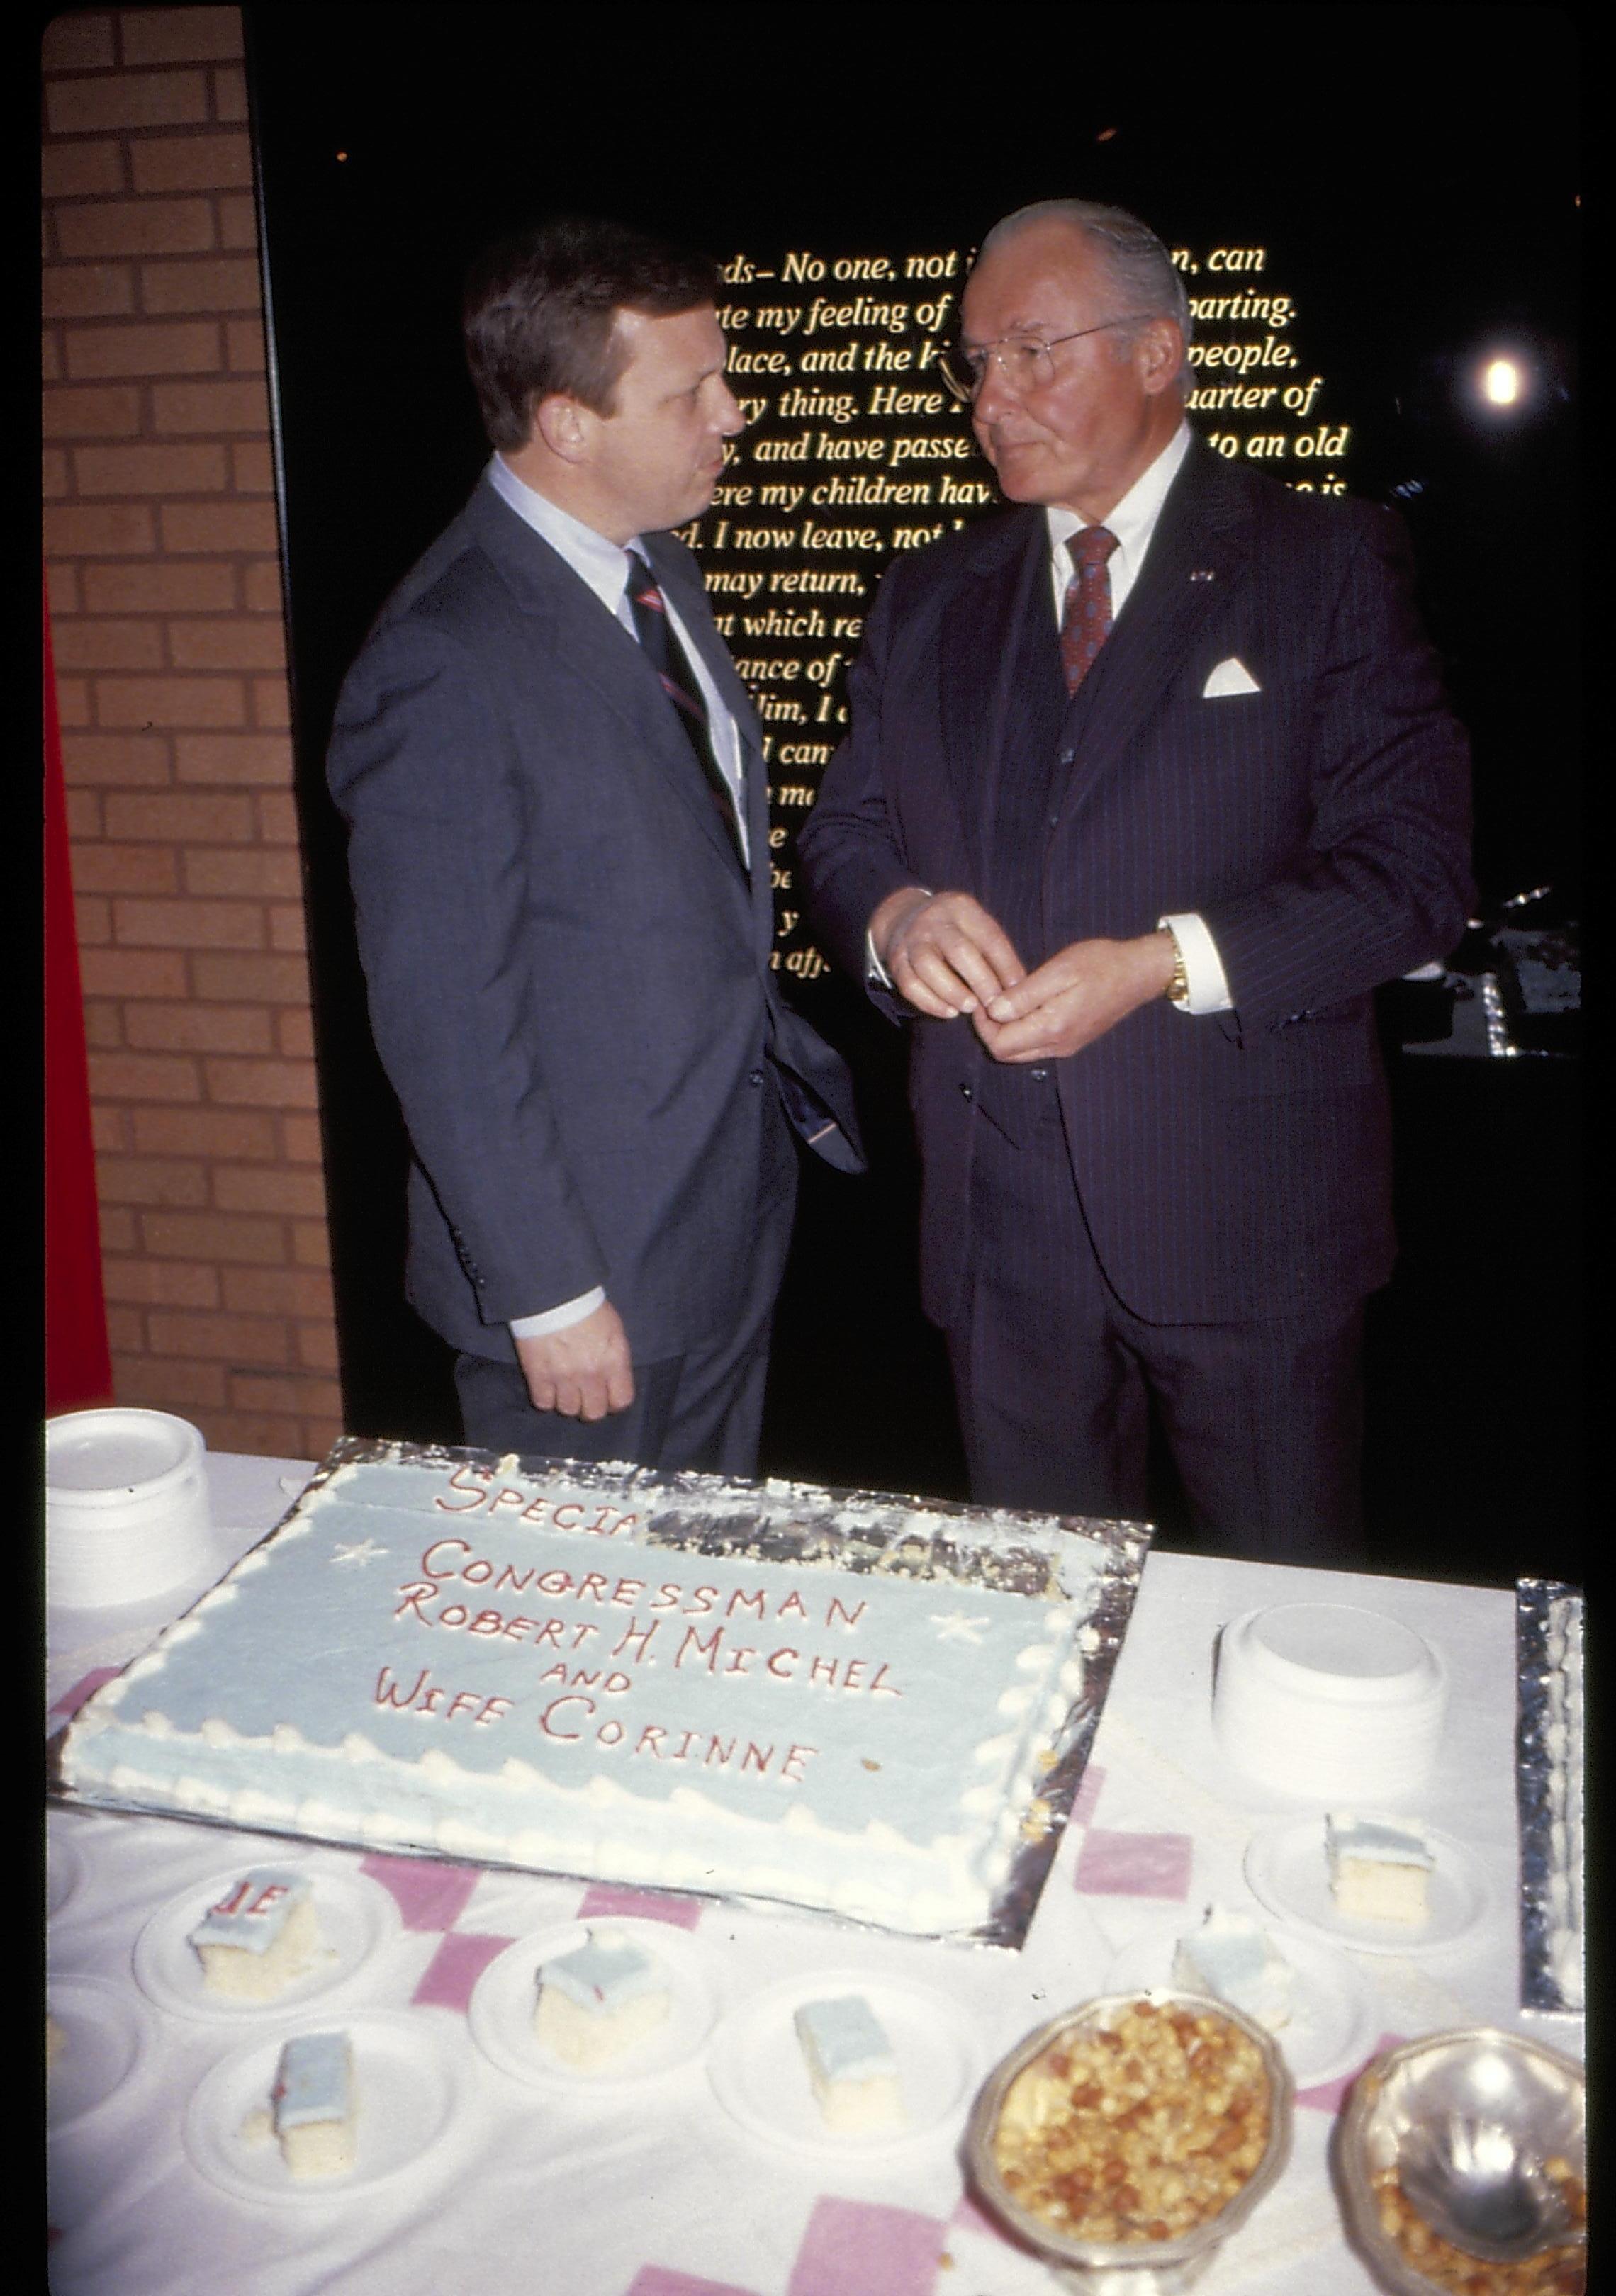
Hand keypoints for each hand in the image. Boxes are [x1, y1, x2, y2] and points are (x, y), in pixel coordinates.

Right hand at [514, 1302, 634, 1420]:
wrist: (552, 1292)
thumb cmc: (587, 1305)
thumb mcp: (614, 1328)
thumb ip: (616, 1358)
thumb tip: (613, 1379)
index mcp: (614, 1360)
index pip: (621, 1401)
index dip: (613, 1401)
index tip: (606, 1395)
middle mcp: (591, 1374)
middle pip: (593, 1413)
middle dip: (589, 1405)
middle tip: (583, 1393)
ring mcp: (564, 1377)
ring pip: (568, 1410)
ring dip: (566, 1400)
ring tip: (563, 1385)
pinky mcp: (538, 1375)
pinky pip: (543, 1403)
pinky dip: (545, 1397)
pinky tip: (547, 1384)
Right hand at [871, 887, 1024, 1019]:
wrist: (903, 918)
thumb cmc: (954, 931)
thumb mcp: (977, 929)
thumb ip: (998, 955)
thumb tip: (1020, 989)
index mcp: (962, 908)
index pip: (989, 937)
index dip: (1005, 966)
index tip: (1017, 991)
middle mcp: (934, 921)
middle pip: (958, 950)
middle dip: (980, 980)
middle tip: (995, 1005)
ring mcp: (912, 940)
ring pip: (928, 966)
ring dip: (952, 991)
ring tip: (970, 1008)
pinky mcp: (897, 960)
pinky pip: (910, 984)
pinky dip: (930, 1002)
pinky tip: (949, 1013)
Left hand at [974, 931, 1176, 1061]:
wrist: (1139, 973)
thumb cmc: (1101, 964)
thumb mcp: (1060, 971)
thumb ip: (1024, 995)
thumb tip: (994, 1011)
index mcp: (1052, 1028)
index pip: (999, 1045)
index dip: (983, 1024)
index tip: (984, 996)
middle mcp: (1058, 1045)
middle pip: (1006, 1054)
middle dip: (991, 1029)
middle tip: (992, 997)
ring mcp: (1066, 1046)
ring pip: (1020, 1052)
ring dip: (1007, 1030)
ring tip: (1008, 998)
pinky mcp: (1071, 1042)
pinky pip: (1036, 1045)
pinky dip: (1023, 1030)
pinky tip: (1026, 1005)